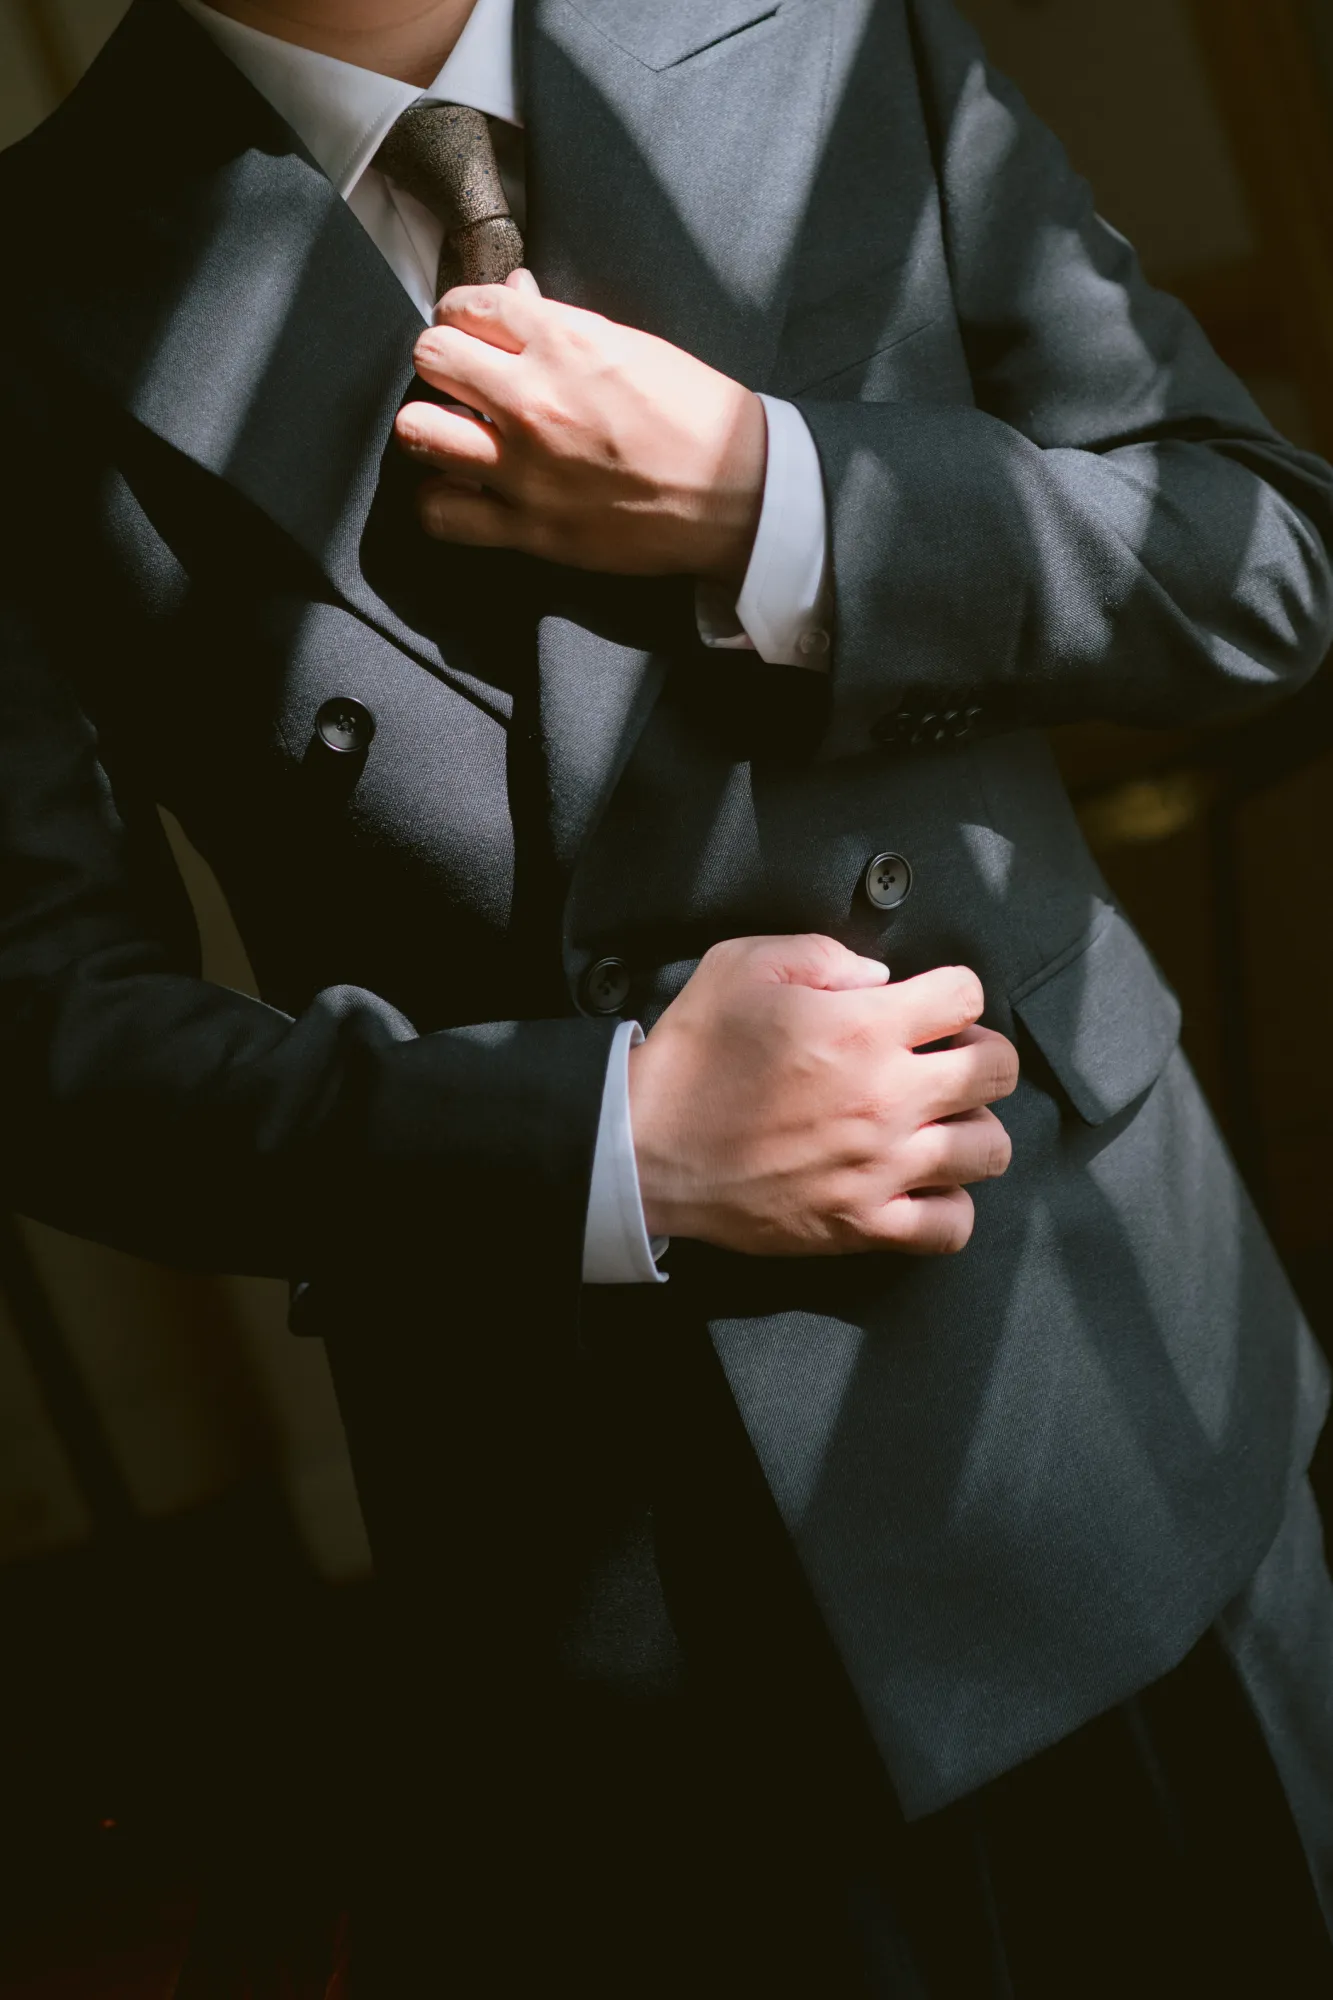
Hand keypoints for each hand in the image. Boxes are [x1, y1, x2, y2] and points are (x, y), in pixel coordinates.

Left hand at [394, 270, 767, 583]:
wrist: (738, 493)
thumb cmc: (697, 416)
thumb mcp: (632, 346)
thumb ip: (560, 324)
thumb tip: (514, 297)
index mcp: (564, 341)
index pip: (466, 306)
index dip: (463, 317)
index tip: (474, 334)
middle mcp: (533, 400)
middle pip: (431, 358)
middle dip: (444, 364)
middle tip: (465, 383)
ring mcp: (525, 467)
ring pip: (418, 430)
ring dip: (430, 427)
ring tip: (455, 434)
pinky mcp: (529, 527)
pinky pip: (442, 513)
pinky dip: (442, 502)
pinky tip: (463, 492)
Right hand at [627, 936, 1018, 1256]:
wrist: (642, 1149)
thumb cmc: (689, 1059)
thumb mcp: (742, 965)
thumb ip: (822, 954)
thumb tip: (877, 976)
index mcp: (862, 1027)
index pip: (965, 995)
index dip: (952, 992)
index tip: (931, 1006)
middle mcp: (886, 1098)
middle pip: (996, 1071)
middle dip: (978, 1054)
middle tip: (945, 1059)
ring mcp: (880, 1167)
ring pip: (989, 1149)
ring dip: (971, 1129)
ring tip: (939, 1124)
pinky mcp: (861, 1224)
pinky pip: (950, 1227)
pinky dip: (948, 1207)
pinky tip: (921, 1185)